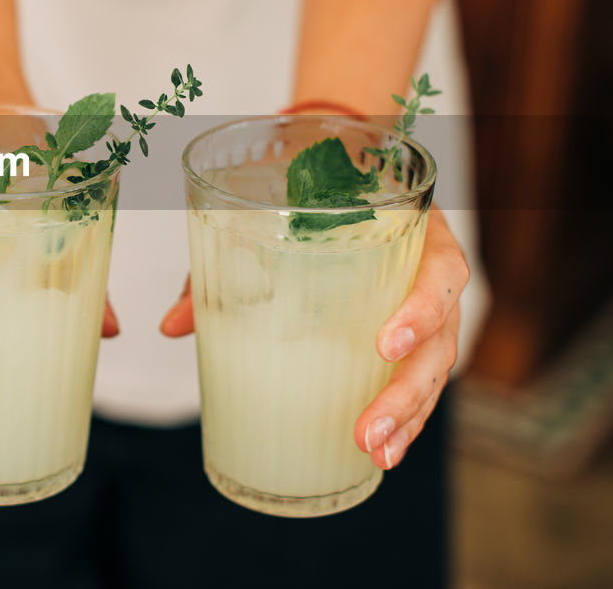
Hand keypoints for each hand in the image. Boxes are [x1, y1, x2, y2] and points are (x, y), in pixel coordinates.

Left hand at [160, 208, 468, 469]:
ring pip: (434, 366)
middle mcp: (429, 267)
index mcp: (414, 224)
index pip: (441, 268)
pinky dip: (405, 415)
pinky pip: (419, 376)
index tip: (381, 344)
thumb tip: (170, 326)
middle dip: (407, 391)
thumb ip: (224, 262)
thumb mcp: (266, 210)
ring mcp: (425, 302)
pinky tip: (382, 451)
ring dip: (409, 415)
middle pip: (442, 337)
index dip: (421, 309)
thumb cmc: (302, 187)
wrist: (324, 158)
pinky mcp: (410, 329)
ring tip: (377, 454)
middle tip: (366, 431)